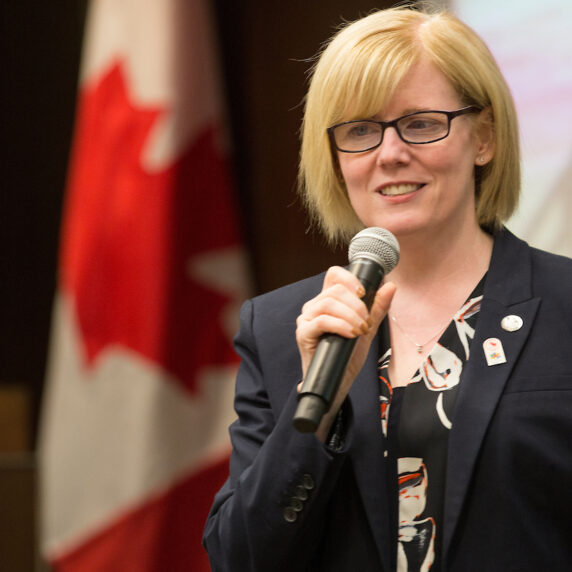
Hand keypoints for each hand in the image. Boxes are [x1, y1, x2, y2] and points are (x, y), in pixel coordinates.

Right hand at [296, 266, 395, 439]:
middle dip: (356, 305)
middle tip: (366, 322)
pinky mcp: (303, 333)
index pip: (333, 276)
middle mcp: (314, 307)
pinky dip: (340, 325)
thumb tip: (390, 286)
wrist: (337, 383)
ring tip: (360, 330)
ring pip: (328, 303)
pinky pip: (321, 320)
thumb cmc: (347, 355)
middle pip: (334, 290)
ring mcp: (306, 320)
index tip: (363, 293)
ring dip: (350, 315)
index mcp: (328, 301)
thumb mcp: (367, 329)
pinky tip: (351, 334)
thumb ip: (377, 308)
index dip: (349, 279)